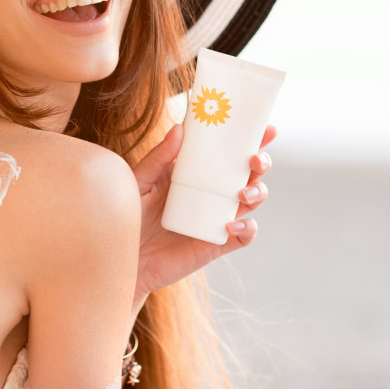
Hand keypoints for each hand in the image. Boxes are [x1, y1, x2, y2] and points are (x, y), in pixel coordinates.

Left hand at [131, 123, 276, 299]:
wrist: (123, 260)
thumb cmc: (126, 216)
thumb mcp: (139, 182)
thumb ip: (158, 158)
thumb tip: (180, 129)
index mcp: (194, 172)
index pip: (227, 151)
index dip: (250, 139)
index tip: (266, 128)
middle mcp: (210, 192)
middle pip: (247, 173)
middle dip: (260, 163)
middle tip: (255, 160)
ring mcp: (215, 217)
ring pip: (251, 201)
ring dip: (257, 192)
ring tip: (244, 193)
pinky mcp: (216, 243)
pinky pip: (243, 235)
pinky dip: (247, 228)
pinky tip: (232, 224)